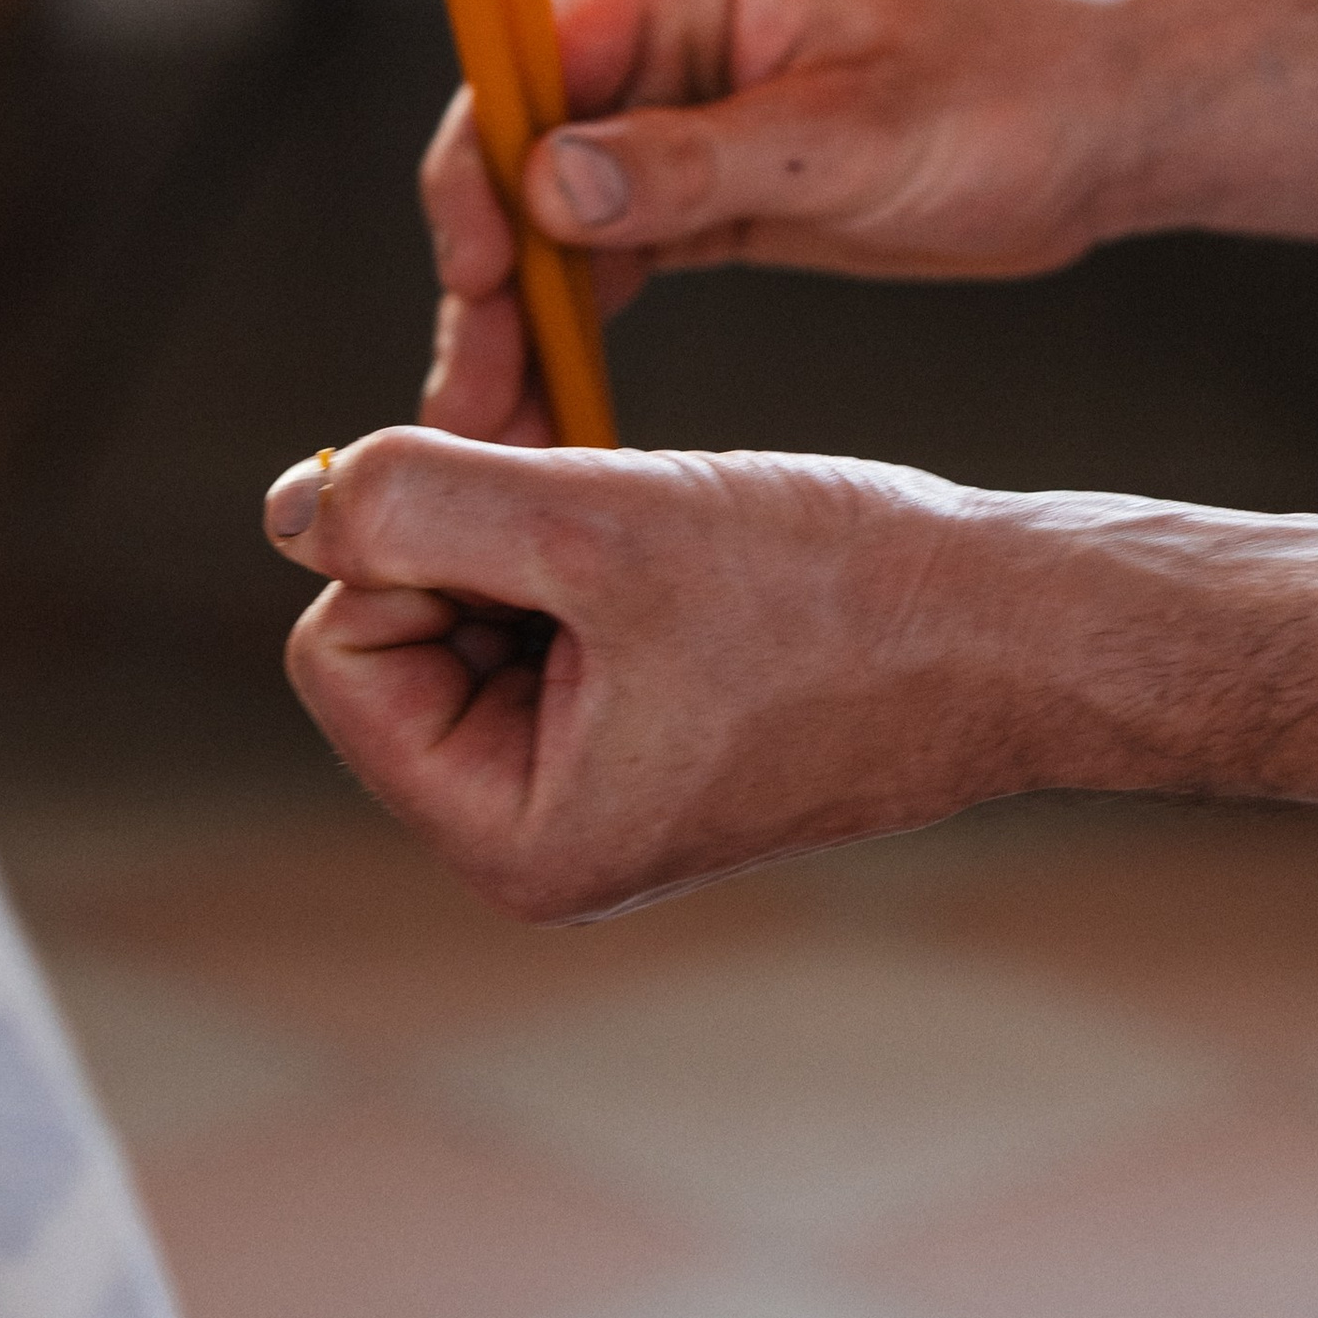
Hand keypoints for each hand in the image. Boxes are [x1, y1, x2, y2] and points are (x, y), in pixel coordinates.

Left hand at [264, 424, 1040, 916]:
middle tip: (594, 479)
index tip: (532, 490)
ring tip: (661, 511)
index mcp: (517, 838)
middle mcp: (543, 833)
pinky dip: (595, 543)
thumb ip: (423, 501)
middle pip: (398, 632)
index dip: (409, 542)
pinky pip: (558, 613)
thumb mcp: (603, 525)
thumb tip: (292, 501)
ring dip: (542, 526)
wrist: (1024, 628)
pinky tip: (683, 523)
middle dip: (477, 532)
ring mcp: (601, 784)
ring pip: (479, 607)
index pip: (341, 652)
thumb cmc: (845, 598)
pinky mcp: (654, 727)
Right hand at [419, 0, 1137, 440]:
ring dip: (515, 321)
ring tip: (495, 440)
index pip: (524, 62)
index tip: (474, 290)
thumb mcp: (853, 137)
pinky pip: (602, 253)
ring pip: (544, 216)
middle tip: (467, 412)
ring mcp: (664, 98)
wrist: (1095, 126)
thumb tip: (545, 187)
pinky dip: (572, 327)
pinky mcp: (691, 178)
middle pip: (515, 148)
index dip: (481, 178)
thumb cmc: (1003, 94)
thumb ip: (696, 161)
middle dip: (486, 278)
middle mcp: (650, 17)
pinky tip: (548, 411)